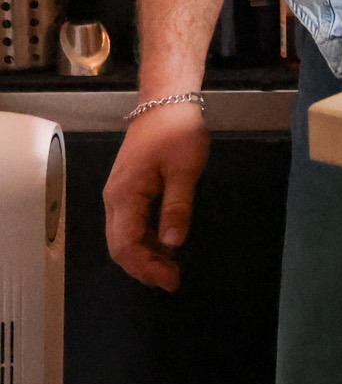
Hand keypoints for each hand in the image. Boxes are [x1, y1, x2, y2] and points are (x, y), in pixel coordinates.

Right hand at [104, 106, 209, 290]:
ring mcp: (118, 195)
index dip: (146, 267)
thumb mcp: (184, 170)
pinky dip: (145, 241)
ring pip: (123, 237)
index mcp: (124, 196)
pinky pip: (130, 224)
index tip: (172, 280)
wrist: (165, 102)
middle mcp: (114, 200)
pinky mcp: (128, 190)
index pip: (126, 245)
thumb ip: (176, 207)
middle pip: (120, 246)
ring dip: (144, 256)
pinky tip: (165, 247)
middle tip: (174, 281)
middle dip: (144, 268)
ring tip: (171, 269)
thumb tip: (171, 245)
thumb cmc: (177, 133)